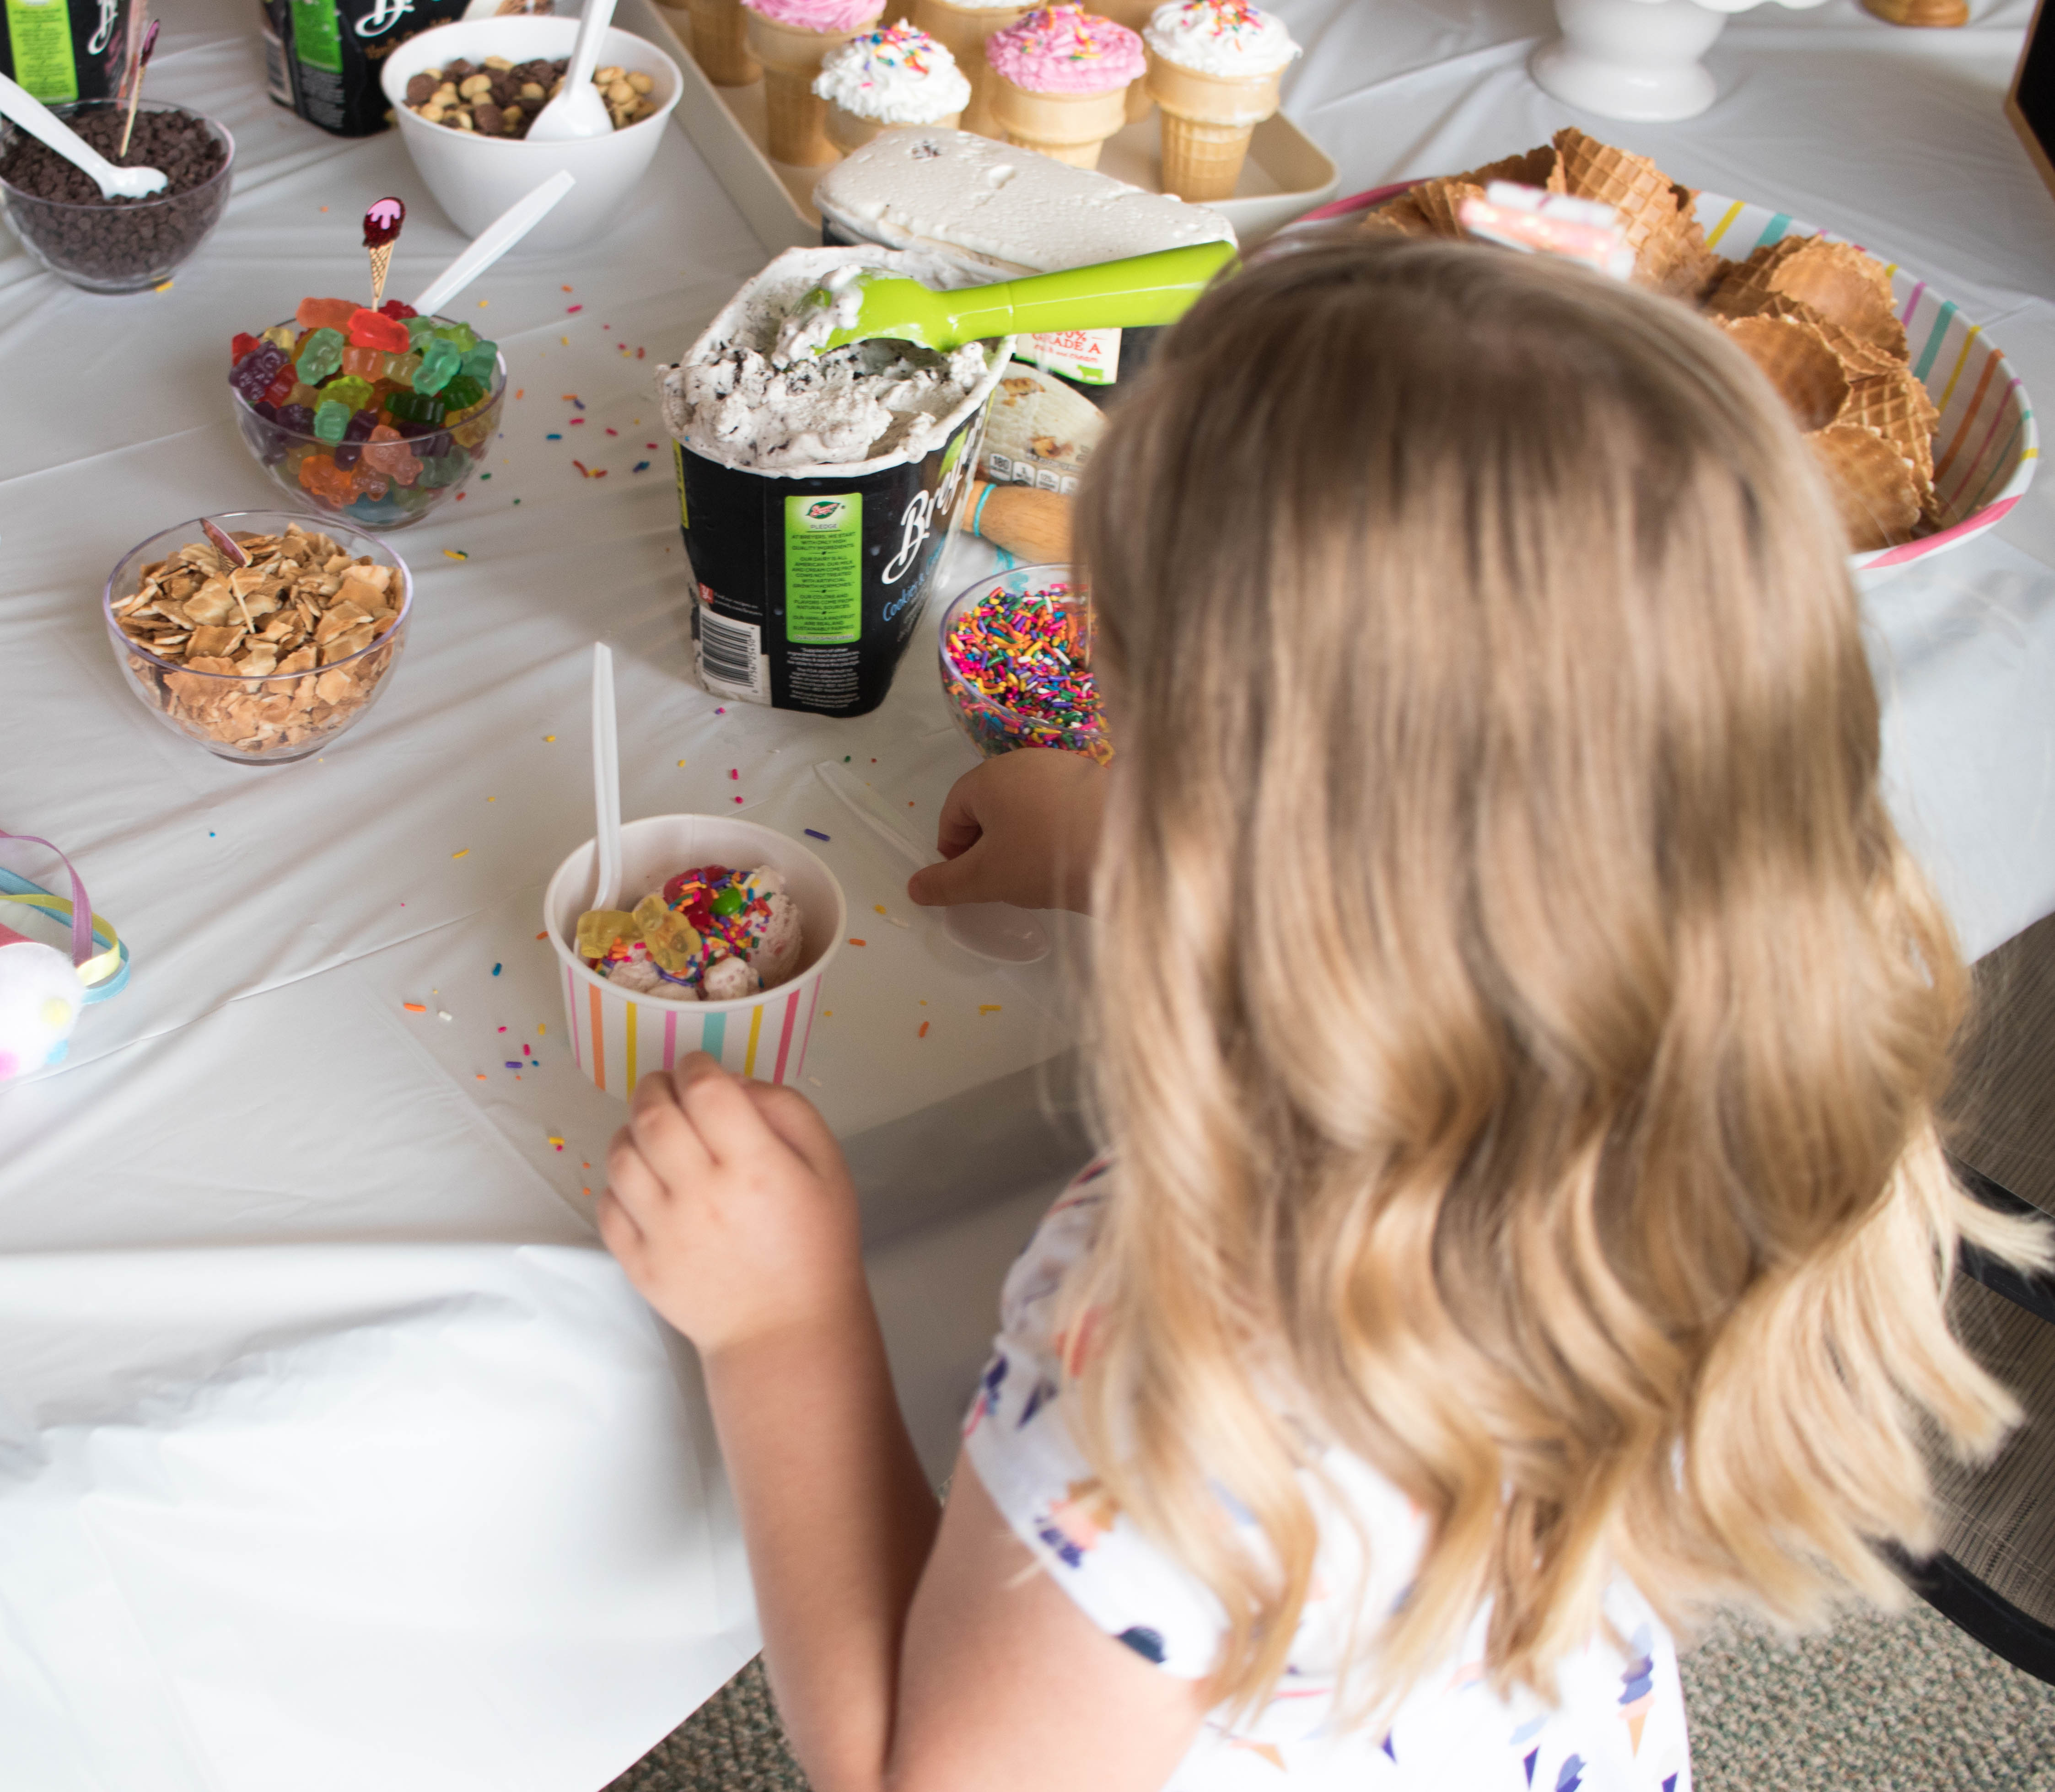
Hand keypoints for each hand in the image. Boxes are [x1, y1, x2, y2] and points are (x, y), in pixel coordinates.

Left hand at [598, 1054, 866, 1355]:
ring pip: (620, 1155)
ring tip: (651, 1131)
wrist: (787, 1332)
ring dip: (630, 1129)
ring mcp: (663, 1231)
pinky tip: (643, 1181)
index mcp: (752, 1165)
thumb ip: (786, 1110)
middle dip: (655, 1085)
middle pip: (652, 1113)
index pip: (704, 1089)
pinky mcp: (639, 1264)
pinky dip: (617, 1183)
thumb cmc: (815, 1247)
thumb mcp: (827, 1166)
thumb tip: (734, 1082)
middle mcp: (700, 1194)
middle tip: (666, 1085)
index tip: (697, 1065)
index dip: (695, 1064)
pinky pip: (607, 1205)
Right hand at [906, 749, 1105, 913]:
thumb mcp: (987, 878)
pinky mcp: (1095, 783)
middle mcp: (1025, 762)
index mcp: (989, 776)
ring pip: (1026, 808)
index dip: (952, 850)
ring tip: (1038, 873)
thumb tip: (913, 888)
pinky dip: (1054, 833)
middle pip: (990, 806)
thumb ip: (946, 883)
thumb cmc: (1045, 856)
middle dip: (988, 845)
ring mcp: (1064, 768)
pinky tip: (1068, 858)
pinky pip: (1059, 808)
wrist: (1130, 844)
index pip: (953, 810)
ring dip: (1022, 839)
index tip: (967, 881)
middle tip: (1002, 881)